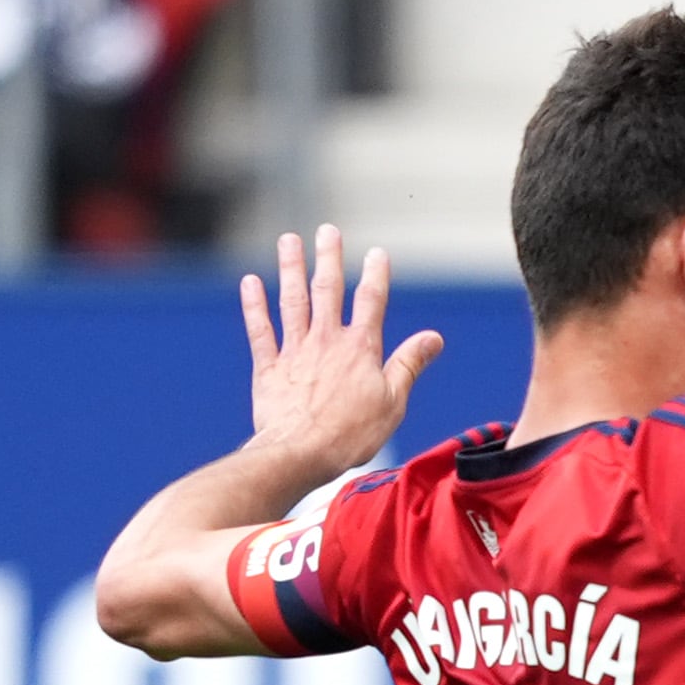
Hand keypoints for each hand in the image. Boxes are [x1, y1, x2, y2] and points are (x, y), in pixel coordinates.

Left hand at [243, 224, 438, 480]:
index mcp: (359, 349)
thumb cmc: (351, 434)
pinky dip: (254, 305)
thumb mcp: (393, 402)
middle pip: (327, 290)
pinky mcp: (269, 369)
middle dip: (329, 258)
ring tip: (289, 240)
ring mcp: (294, 352)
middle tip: (327, 231)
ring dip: (290, 268)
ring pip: (292, 301)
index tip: (377, 253)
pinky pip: (260, 330)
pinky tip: (251, 282)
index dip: (376, 275)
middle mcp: (325, 341)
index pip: (371, 301)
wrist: (300, 453)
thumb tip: (433, 338)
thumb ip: (409, 364)